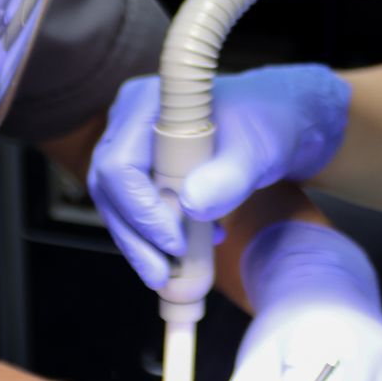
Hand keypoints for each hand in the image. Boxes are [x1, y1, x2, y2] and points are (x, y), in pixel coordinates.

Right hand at [87, 66, 350, 289]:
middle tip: (162, 276)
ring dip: (142, 243)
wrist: (273, 123)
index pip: (119, 164)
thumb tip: (191, 205)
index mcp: (146, 103)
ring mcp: (131, 143)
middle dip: (134, 237)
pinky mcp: (141, 166)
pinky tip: (192, 246)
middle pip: (108, 187)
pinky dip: (156, 234)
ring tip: (173, 271)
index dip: (140, 210)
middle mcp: (128, 121)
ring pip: (116, 203)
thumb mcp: (258, 150)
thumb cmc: (267, 124)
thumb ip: (229, 176)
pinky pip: (134, 206)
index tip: (176, 244)